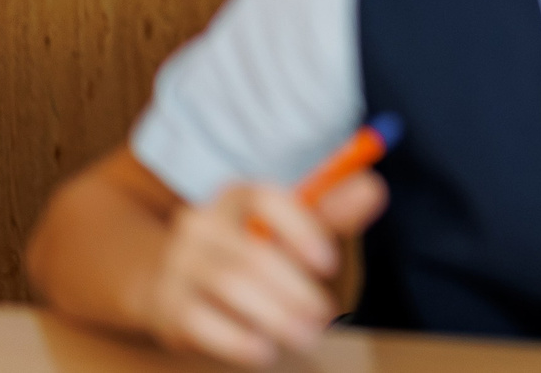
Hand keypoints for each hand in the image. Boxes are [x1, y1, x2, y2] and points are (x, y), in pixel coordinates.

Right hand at [144, 173, 385, 366]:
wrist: (166, 277)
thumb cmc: (247, 248)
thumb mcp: (286, 227)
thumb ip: (331, 212)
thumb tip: (374, 189)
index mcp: (238, 197)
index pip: (267, 200)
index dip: (301, 231)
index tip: (330, 265)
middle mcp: (203, 224)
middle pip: (252, 254)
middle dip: (295, 291)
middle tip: (325, 316)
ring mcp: (180, 265)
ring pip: (230, 288)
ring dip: (275, 317)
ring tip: (305, 336)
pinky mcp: (168, 305)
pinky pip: (201, 323)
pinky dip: (237, 340)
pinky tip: (265, 351)